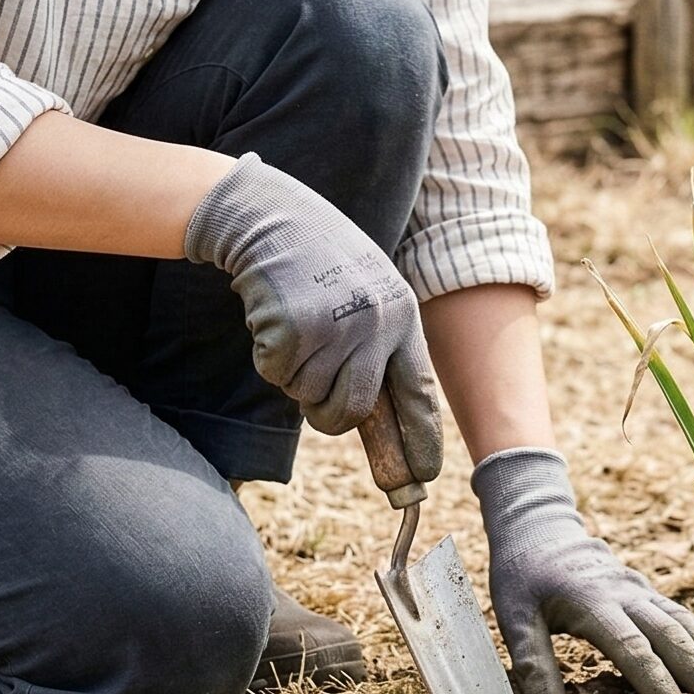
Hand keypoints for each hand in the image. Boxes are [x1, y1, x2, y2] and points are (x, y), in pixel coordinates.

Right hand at [183, 152, 441, 481]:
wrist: (275, 216)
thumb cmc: (323, 263)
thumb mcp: (369, 296)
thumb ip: (380, 352)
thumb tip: (386, 425)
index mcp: (403, 316)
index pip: (419, 394)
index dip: (421, 440)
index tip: (423, 477)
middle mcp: (375, 324)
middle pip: (354, 411)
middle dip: (331, 416)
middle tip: (316, 394)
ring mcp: (334, 327)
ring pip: (310, 398)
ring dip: (296, 376)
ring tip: (298, 328)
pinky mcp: (292, 329)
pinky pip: (277, 376)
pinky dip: (270, 358)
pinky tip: (276, 318)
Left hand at [472, 447, 693, 693]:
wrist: (540, 530)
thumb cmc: (524, 578)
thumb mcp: (513, 616)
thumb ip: (532, 661)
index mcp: (590, 600)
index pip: (628, 643)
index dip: (652, 674)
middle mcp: (624, 593)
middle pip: (668, 632)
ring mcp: (641, 590)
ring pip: (684, 622)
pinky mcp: (649, 593)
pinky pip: (684, 617)